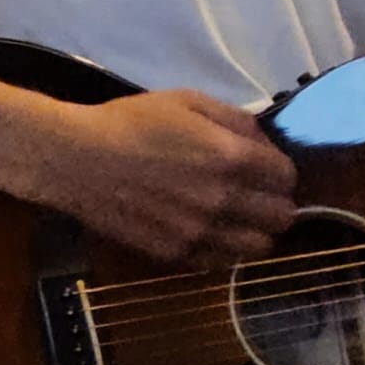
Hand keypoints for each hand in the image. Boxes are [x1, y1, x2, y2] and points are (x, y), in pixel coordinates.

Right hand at [40, 89, 296, 268]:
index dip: (281, 171)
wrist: (79, 159)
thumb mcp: (190, 101)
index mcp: (231, 158)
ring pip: (258, 249)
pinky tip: (212, 232)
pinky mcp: (175, 256)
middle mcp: (223, 201)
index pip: (286, 178)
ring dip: (257, 233)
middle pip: (281, 218)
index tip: (267, 168)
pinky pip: (221, 263)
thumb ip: (237, 121)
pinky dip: (225, 250)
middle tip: (260, 195)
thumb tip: (264, 143)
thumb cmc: (133, 122)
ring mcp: (200, 233)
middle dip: (277, 204)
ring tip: (241, 219)